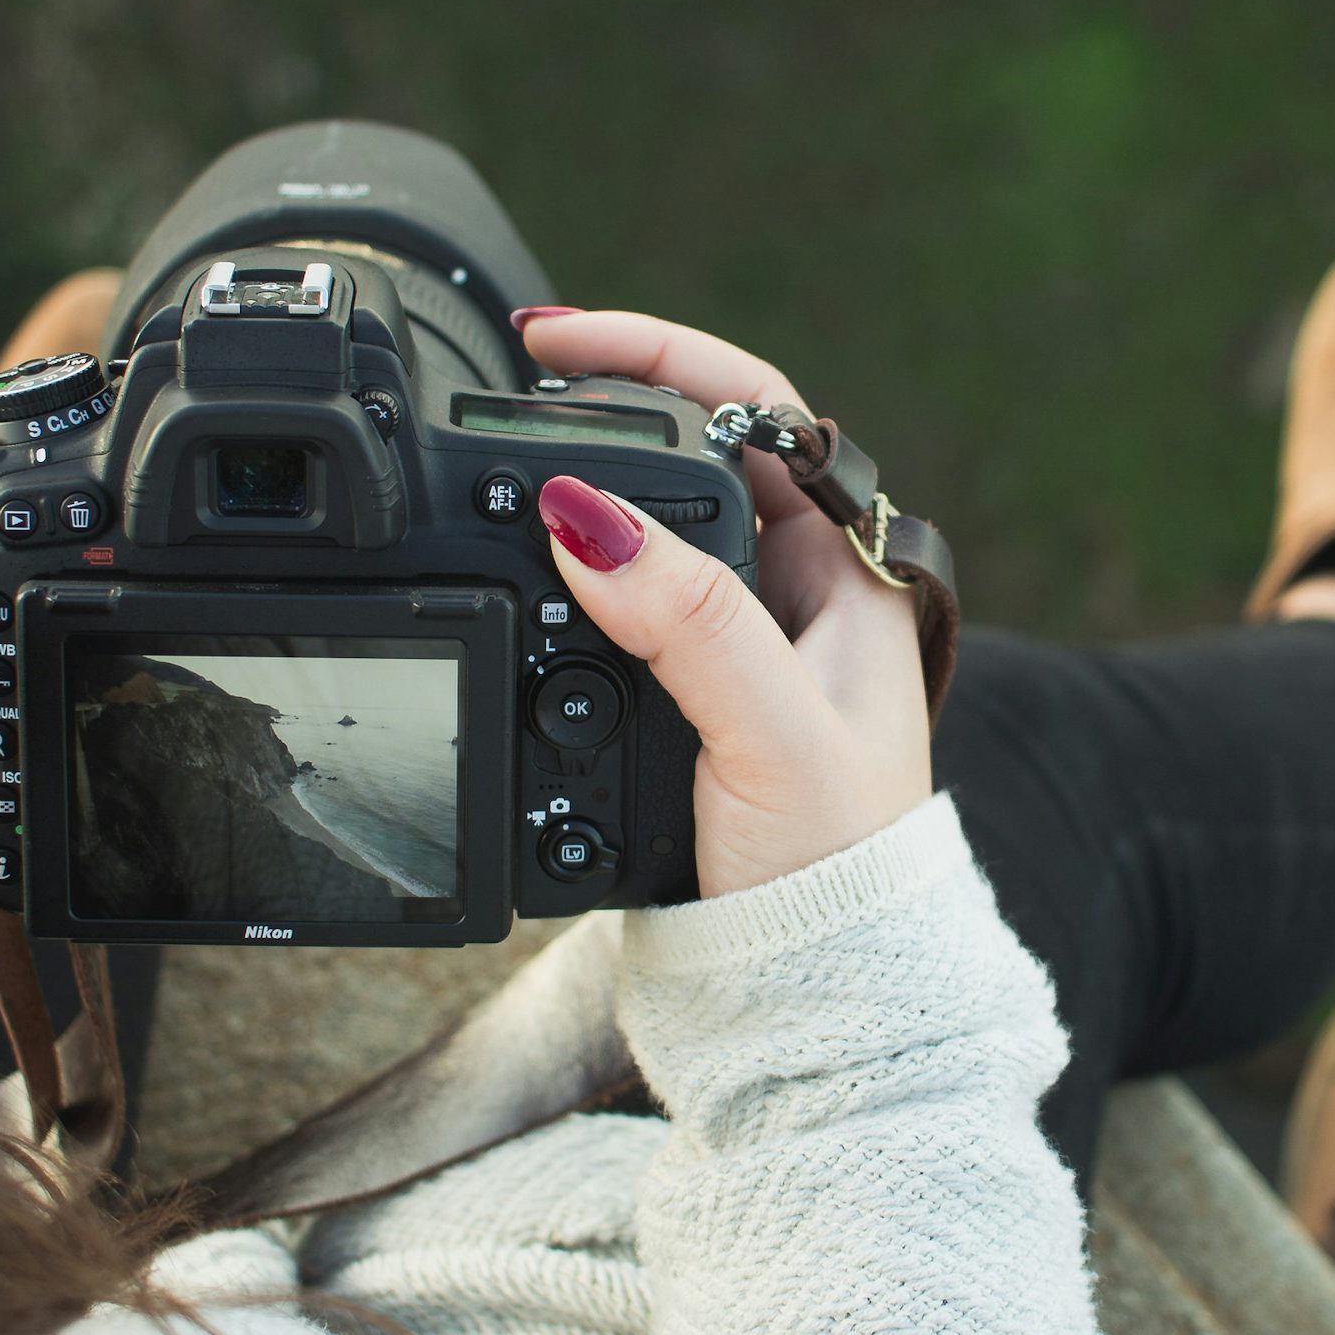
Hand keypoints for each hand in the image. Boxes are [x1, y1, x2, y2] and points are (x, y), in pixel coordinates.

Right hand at [516, 309, 931, 898]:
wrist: (810, 996)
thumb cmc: (833, 872)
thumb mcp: (767, 731)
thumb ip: (688, 621)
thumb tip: (585, 519)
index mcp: (843, 576)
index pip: (753, 412)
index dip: (657, 356)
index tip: (552, 338)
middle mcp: (793, 597)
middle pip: (684, 458)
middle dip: (595, 413)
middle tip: (502, 384)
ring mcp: (735, 647)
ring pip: (639, 534)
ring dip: (568, 502)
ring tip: (491, 466)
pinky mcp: (682, 702)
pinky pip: (608, 610)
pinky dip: (553, 586)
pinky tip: (510, 582)